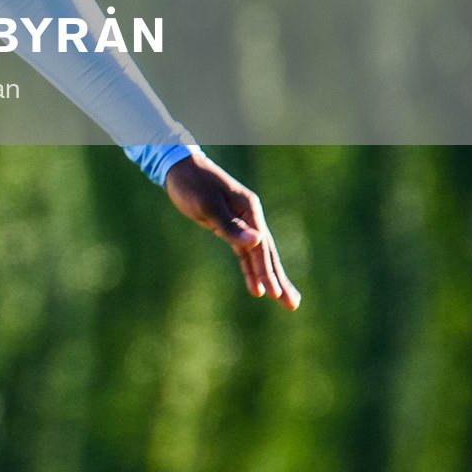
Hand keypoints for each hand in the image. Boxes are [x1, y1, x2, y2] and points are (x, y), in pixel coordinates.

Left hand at [163, 152, 301, 310]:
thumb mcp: (207, 205)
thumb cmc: (192, 184)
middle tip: (293, 304)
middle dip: (279, 280)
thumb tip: (256, 243)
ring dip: (269, 278)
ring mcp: (242, 222)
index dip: (267, 271)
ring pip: (258, 255)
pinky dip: (250, 269)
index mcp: (249, 209)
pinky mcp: (229, 227)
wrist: (179, 167)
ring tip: (283, 300)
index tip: (273, 293)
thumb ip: (230, 226)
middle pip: (267, 253)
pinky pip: (244, 253)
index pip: (261, 246)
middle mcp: (250, 216)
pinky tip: (257, 287)